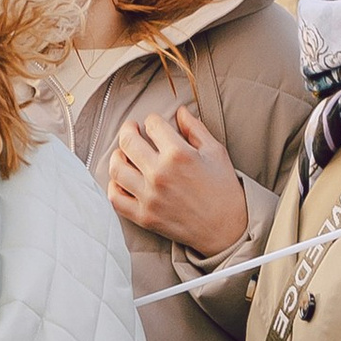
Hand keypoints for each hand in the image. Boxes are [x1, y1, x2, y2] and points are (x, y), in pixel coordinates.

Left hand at [107, 105, 249, 253]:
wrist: (226, 228)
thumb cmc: (224, 189)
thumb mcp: (216, 152)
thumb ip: (195, 129)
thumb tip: (180, 111)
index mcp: (178, 155)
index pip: (153, 125)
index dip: (153, 120)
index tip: (155, 124)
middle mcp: (159, 174)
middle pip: (127, 142)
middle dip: (127, 129)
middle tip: (130, 129)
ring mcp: (149, 197)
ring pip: (116, 169)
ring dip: (116, 156)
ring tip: (122, 153)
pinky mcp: (144, 216)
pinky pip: (116, 198)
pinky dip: (113, 186)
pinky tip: (121, 179)